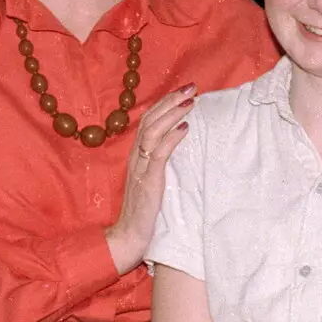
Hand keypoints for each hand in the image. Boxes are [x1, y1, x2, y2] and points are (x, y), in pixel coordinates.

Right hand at [103, 83, 196, 273]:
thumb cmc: (146, 210)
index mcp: (137, 156)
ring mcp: (140, 168)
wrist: (130, 235)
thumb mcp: (153, 180)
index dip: (164, 103)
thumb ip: (161, 161)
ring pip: (152, 131)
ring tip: (191, 102)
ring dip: (173, 114)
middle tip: (192, 86)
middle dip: (171, 100)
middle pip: (150, 120)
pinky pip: (158, 154)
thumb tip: (180, 141)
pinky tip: (185, 128)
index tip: (183, 90)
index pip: (148, 121)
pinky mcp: (148, 180)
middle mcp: (136, 157)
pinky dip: (172, 138)